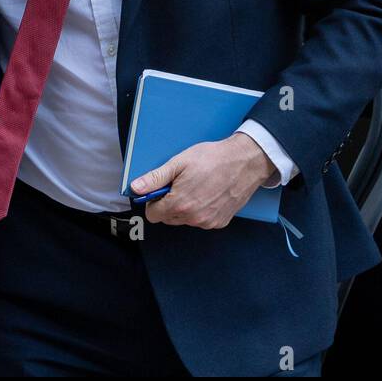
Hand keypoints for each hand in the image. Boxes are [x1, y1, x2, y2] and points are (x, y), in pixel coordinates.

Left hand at [131, 134, 276, 228]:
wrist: (245, 161)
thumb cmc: (214, 158)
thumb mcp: (180, 163)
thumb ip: (156, 178)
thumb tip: (136, 188)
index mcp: (179, 204)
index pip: (153, 215)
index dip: (154, 201)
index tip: (163, 190)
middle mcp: (193, 218)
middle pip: (168, 218)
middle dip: (170, 203)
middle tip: (182, 184)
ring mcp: (208, 222)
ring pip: (185, 220)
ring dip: (186, 207)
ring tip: (198, 186)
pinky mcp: (220, 222)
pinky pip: (202, 220)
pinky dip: (202, 210)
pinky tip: (210, 193)